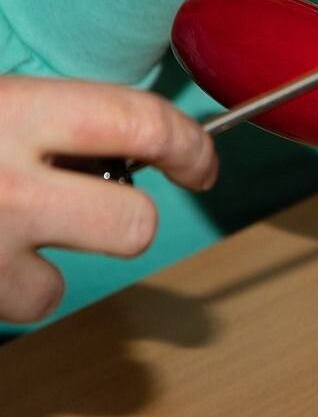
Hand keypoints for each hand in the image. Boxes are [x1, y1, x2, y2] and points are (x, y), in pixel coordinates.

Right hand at [0, 77, 217, 321]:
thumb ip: (57, 116)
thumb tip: (135, 141)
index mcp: (17, 111)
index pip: (142, 125)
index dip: (189, 147)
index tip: (199, 163)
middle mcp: (8, 181)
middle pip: (134, 223)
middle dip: (130, 218)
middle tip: (107, 203)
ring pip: (68, 283)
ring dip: (57, 260)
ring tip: (14, 229)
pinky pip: (30, 304)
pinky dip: (17, 286)